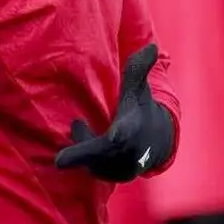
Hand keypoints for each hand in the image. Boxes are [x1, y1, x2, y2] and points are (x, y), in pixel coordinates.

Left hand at [54, 44, 175, 181]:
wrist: (157, 140)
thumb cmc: (140, 108)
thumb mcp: (139, 89)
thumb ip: (139, 68)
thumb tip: (153, 46)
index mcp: (133, 129)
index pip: (126, 134)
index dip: (120, 135)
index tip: (114, 135)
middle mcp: (130, 153)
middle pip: (102, 156)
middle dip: (83, 150)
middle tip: (66, 144)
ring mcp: (124, 168)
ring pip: (95, 164)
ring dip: (83, 148)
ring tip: (79, 125)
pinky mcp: (115, 177)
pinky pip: (94, 172)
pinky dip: (85, 159)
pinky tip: (83, 140)